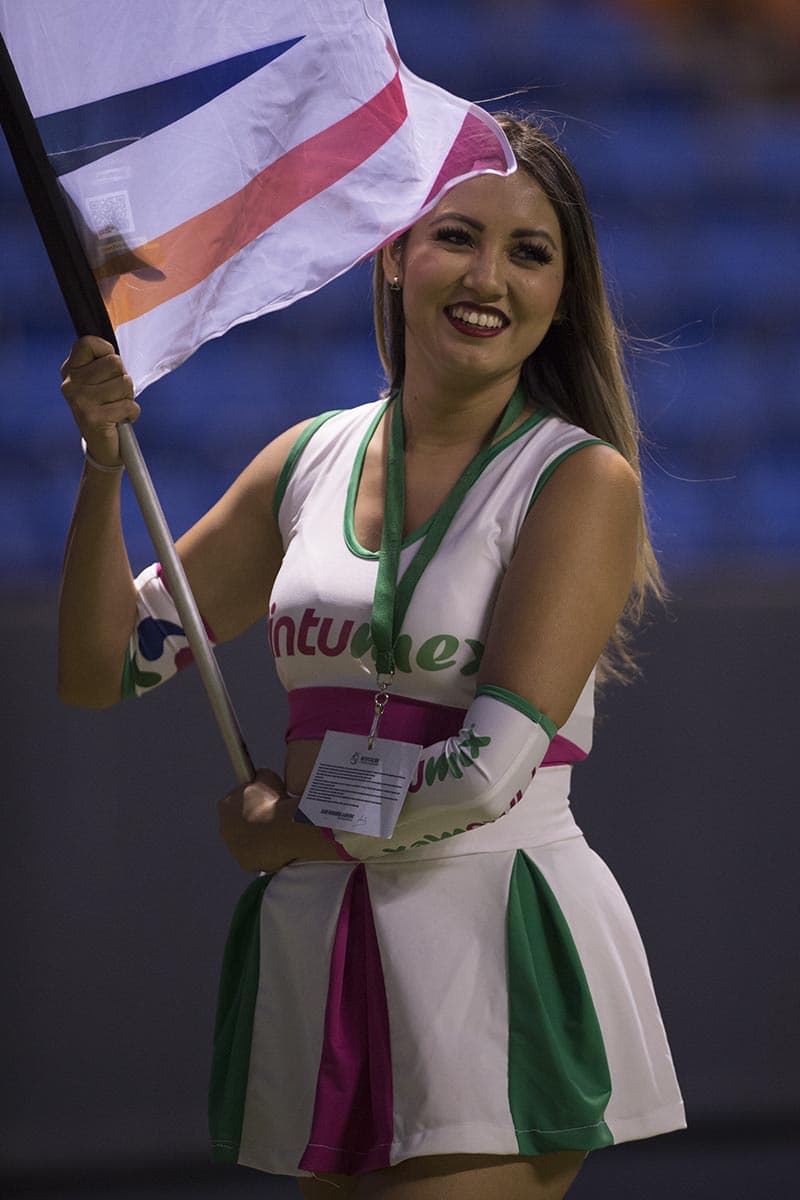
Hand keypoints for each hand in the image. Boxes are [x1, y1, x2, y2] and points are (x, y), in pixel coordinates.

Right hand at [61, 336, 139, 466]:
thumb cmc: (108, 408)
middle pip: (114, 363)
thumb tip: (120, 325)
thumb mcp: (102, 381)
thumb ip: (105, 361)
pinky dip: (132, 413)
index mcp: (70, 369)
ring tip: (117, 408)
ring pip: (124, 383)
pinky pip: (128, 405)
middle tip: (115, 396)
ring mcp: (79, 400)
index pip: (90, 342)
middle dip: (124, 380)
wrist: (103, 447)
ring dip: (128, 397)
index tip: (108, 371)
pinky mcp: (92, 418)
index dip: (108, 352)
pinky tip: (120, 420)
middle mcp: (70, 383)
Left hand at [217, 767, 305, 872]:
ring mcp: (234, 848)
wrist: (284, 828)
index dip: (248, 800)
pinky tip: (278, 846)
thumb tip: (261, 776)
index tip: (261, 799)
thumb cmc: (274, 802)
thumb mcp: (267, 777)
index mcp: (225, 806)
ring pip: (246, 842)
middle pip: (237, 824)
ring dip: (258, 838)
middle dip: (251, 821)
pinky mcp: (246, 863)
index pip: (233, 801)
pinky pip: (256, 856)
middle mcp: (224, 829)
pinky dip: (265, 852)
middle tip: (271, 817)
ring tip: (278, 832)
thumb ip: (260, 777)